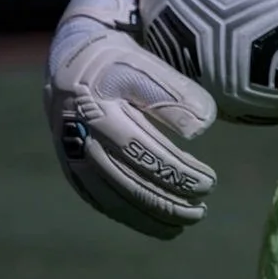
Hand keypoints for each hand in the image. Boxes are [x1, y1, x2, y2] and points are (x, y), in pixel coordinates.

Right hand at [43, 0, 218, 238]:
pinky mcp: (68, 162)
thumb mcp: (145, 63)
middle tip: (200, 211)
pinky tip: (148, 221)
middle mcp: (78, 136)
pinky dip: (123, 212)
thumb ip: (173, 93)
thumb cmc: (118, 55)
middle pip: (127, 180)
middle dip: (166, 201)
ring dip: (146, 215)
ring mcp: (69, 152)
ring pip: (110, 195)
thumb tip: (201, 130)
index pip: (143, 152)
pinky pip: (94, 196)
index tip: (209, 183)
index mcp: (98, 110)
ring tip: (180, 226)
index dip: (177, 173)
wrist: (72, 52)